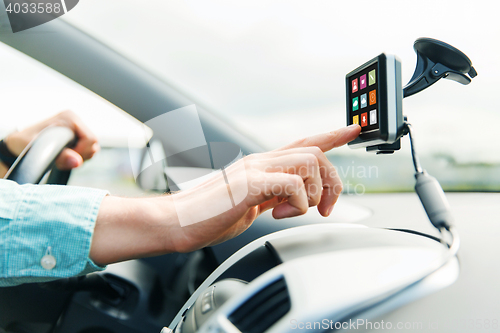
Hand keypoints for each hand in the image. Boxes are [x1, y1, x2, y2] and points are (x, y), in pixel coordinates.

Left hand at [4, 110, 98, 169]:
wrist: (19, 144)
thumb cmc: (25, 143)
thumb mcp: (39, 150)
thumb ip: (59, 156)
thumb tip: (77, 161)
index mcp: (69, 117)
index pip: (90, 139)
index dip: (80, 152)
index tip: (64, 157)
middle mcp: (75, 120)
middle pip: (94, 143)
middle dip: (81, 155)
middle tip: (62, 159)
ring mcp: (77, 128)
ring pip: (93, 148)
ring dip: (80, 157)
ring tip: (62, 158)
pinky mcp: (78, 136)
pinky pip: (89, 150)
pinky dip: (79, 157)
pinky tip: (65, 156)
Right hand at [91, 124, 360, 263]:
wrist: (177, 222)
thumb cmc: (210, 215)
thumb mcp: (253, 204)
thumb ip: (276, 196)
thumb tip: (299, 200)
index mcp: (263, 164)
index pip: (304, 142)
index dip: (332, 135)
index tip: (355, 128)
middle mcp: (261, 160)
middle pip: (315, 152)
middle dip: (332, 182)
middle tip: (325, 209)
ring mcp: (255, 169)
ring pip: (309, 163)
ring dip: (312, 194)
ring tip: (292, 213)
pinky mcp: (249, 183)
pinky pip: (292, 185)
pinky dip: (297, 203)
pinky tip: (278, 215)